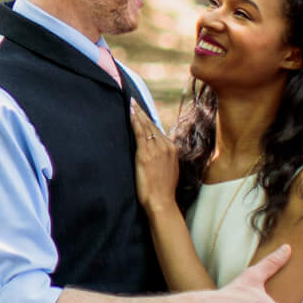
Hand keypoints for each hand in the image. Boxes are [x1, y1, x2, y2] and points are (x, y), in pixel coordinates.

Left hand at [127, 99, 177, 213]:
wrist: (161, 201)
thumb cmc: (163, 190)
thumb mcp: (169, 170)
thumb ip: (164, 158)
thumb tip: (157, 152)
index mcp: (172, 149)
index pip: (159, 130)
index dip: (149, 119)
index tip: (142, 110)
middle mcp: (166, 146)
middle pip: (152, 125)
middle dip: (142, 112)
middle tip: (133, 100)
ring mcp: (157, 149)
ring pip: (146, 126)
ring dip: (138, 113)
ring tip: (130, 103)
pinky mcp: (146, 154)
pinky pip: (140, 133)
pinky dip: (135, 121)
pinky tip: (130, 113)